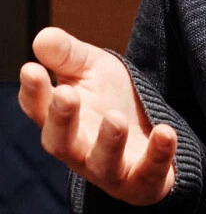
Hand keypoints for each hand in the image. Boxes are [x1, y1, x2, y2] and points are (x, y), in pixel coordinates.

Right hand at [18, 27, 175, 205]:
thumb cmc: (111, 98)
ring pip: (102, 162)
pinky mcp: (142, 177)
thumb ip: (68, 55)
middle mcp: (79, 148)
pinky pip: (148, 170)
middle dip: (61, 119)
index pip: (39, 108)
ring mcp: (110, 166)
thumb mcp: (92, 69)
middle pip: (61, 142)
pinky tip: (166, 132)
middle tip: (66, 93)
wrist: (148, 130)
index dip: (33, 92)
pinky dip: (158, 153)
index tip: (31, 69)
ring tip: (115, 117)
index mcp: (62, 119)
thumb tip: (42, 37)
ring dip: (108, 142)